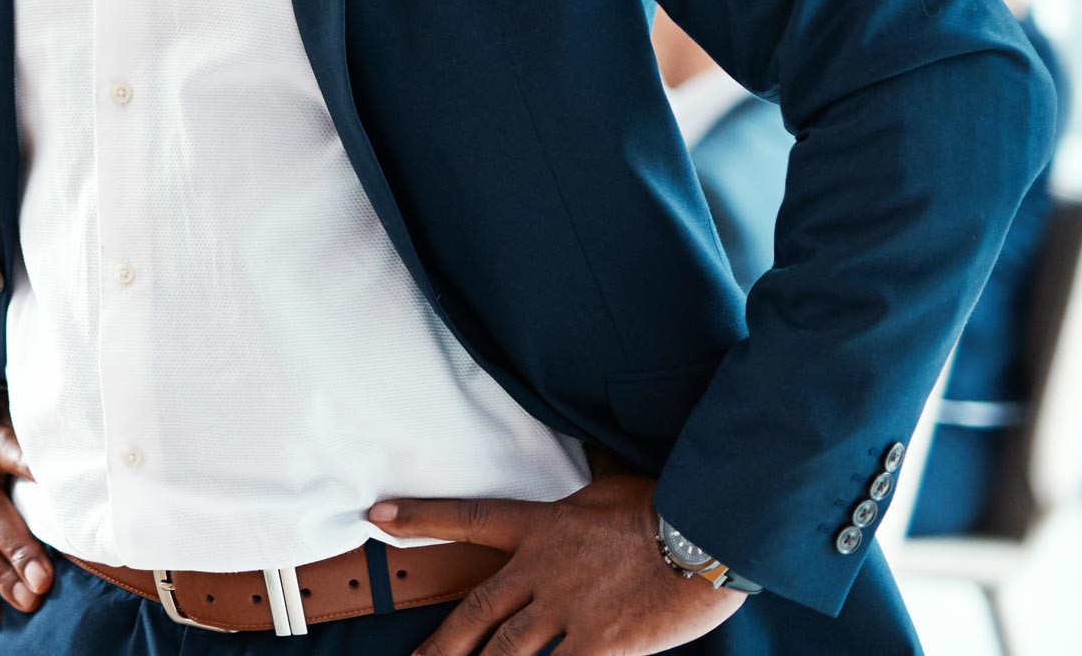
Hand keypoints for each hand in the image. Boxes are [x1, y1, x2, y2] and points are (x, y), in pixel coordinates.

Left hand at [369, 476, 744, 655]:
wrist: (703, 532)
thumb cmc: (666, 504)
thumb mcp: (613, 482)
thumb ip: (589, 480)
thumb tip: (589, 446)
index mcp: (541, 526)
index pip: (469, 518)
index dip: (420, 517)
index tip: (378, 517)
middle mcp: (542, 571)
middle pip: (476, 611)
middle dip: (442, 644)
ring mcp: (567, 610)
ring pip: (506, 651)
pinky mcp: (599, 643)